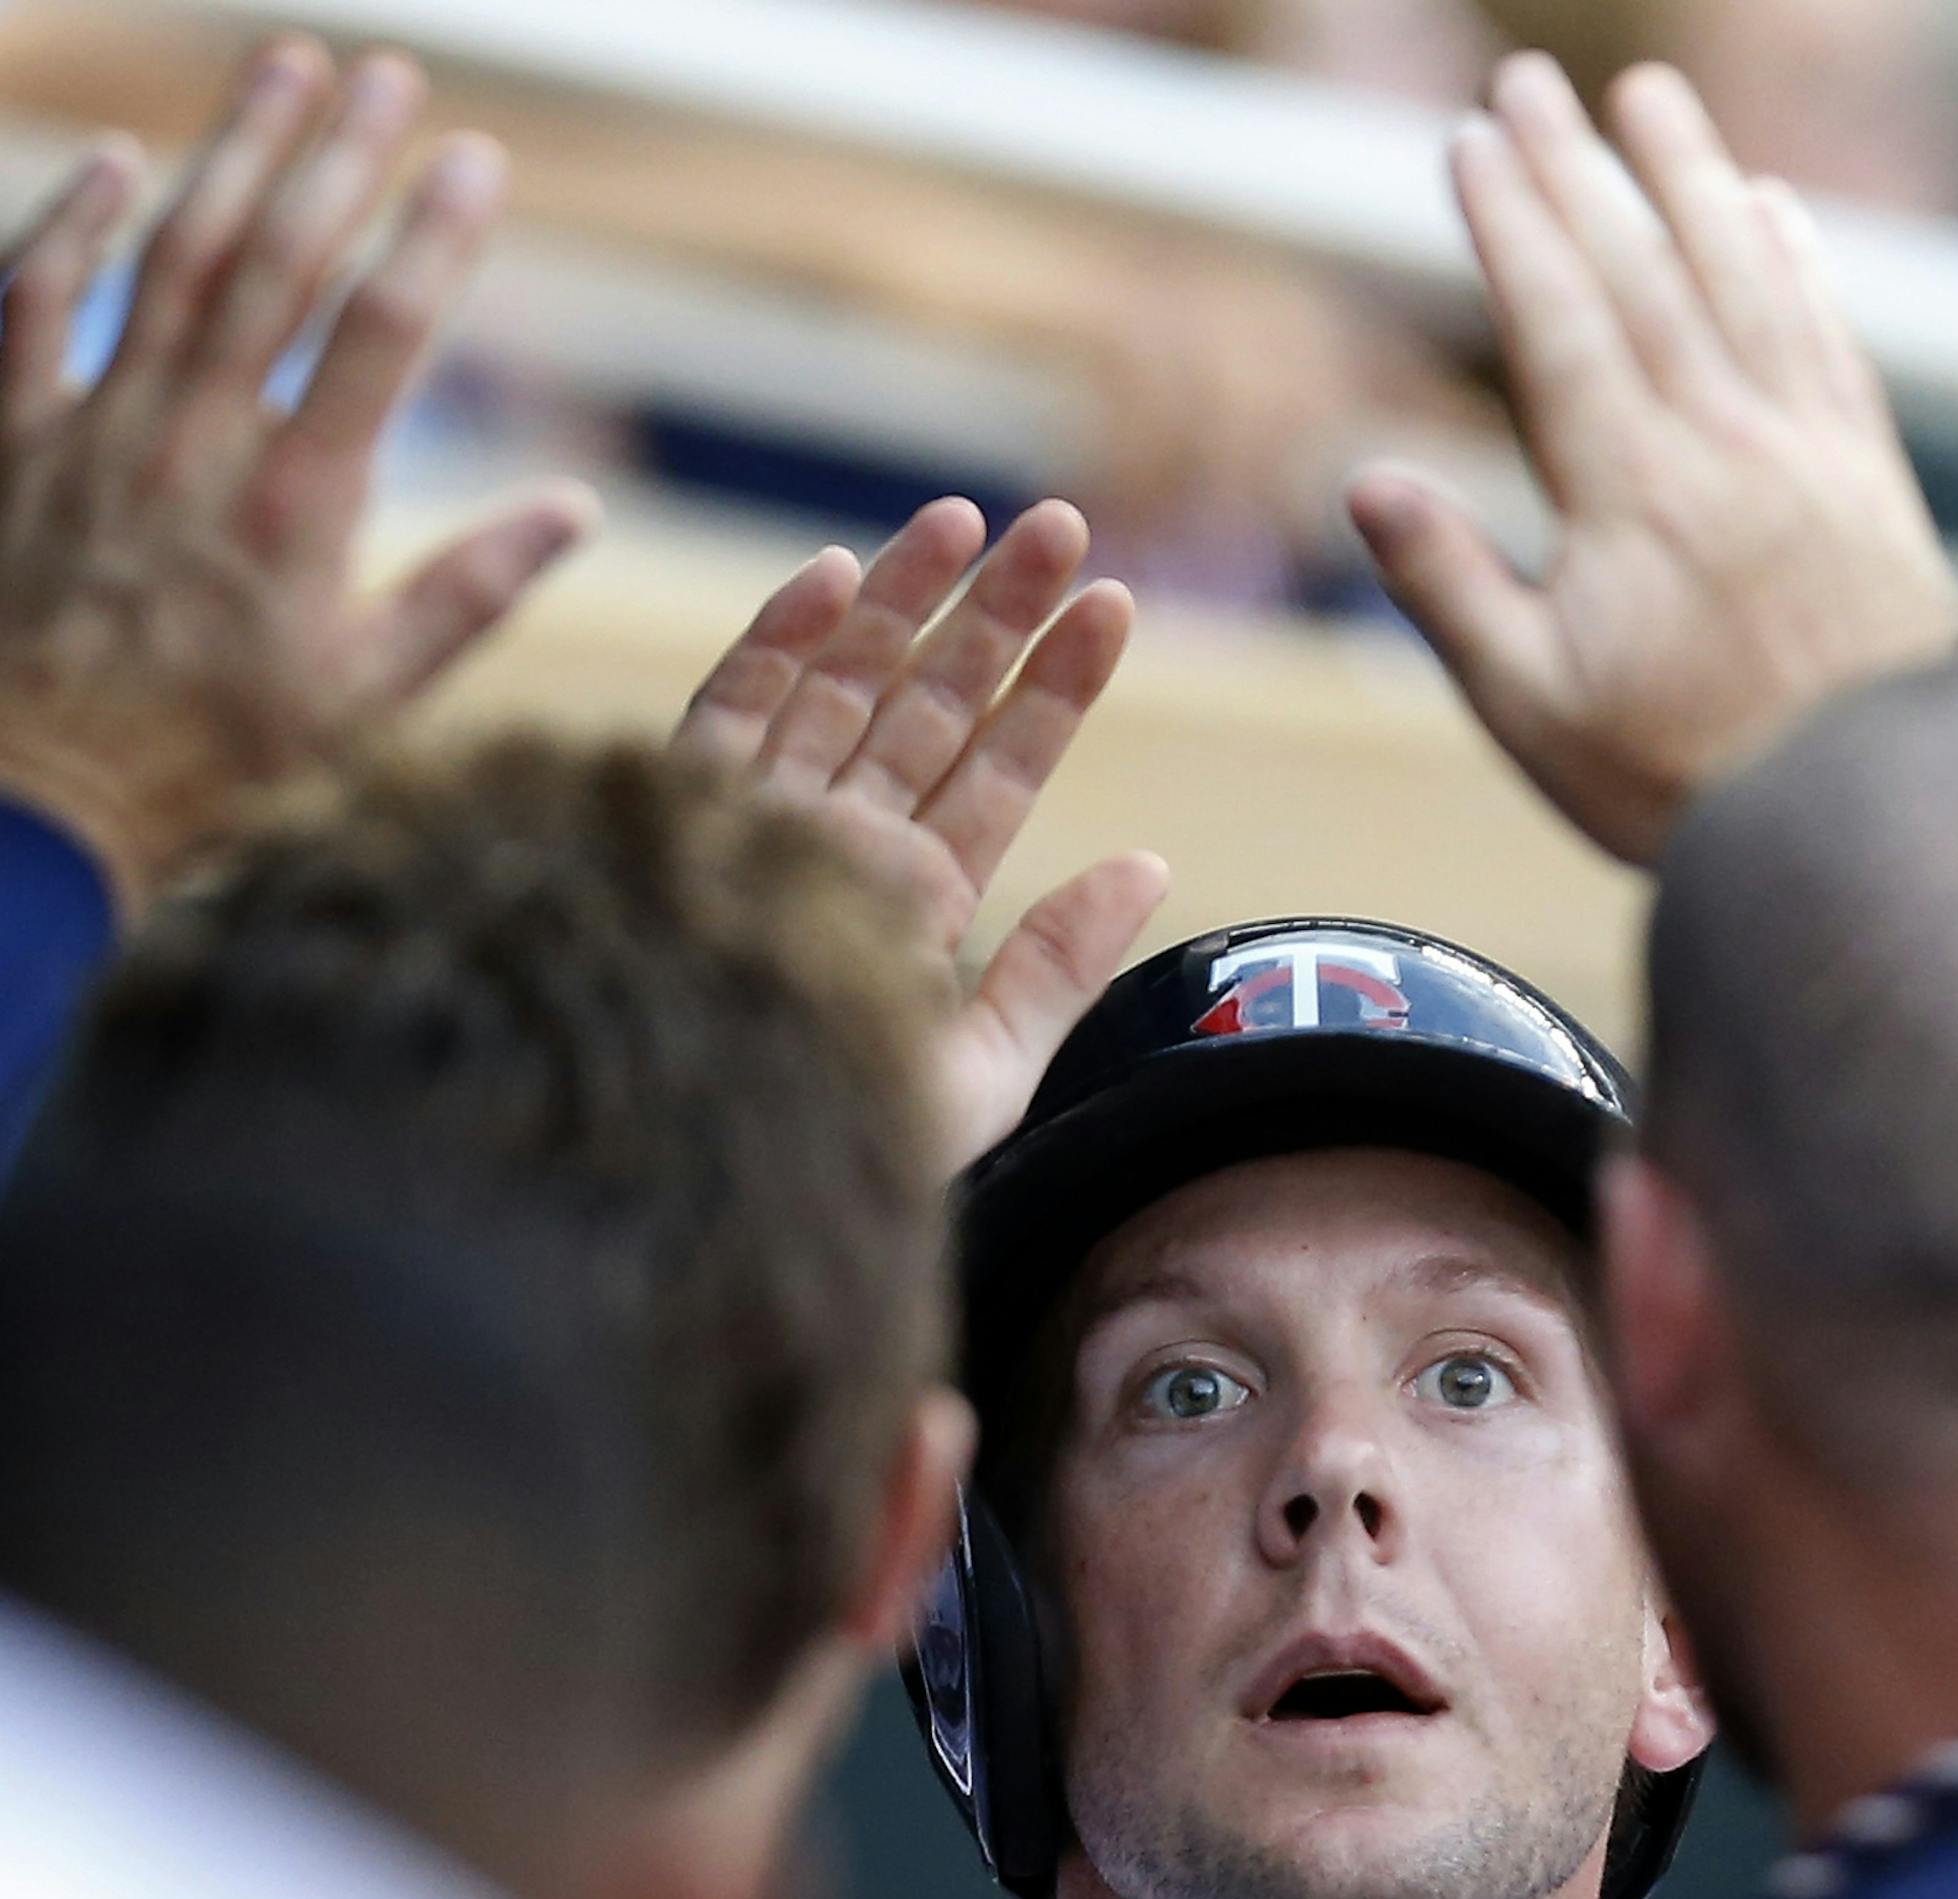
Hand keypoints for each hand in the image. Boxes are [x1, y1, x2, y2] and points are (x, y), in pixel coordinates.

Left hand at [0, 39, 592, 912]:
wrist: (43, 797)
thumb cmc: (221, 757)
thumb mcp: (368, 700)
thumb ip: (469, 595)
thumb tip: (574, 509)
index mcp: (297, 508)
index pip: (378, 337)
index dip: (430, 237)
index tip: (475, 157)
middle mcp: (195, 445)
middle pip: (273, 264)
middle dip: (337, 158)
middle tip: (390, 73)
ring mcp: (95, 430)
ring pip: (165, 258)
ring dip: (228, 154)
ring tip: (284, 66)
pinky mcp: (11, 438)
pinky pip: (28, 302)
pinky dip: (70, 224)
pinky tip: (118, 159)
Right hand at [677, 496, 1166, 1172]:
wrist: (704, 1188)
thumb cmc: (839, 1155)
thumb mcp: (980, 1077)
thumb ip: (1058, 970)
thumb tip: (1150, 863)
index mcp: (911, 905)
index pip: (997, 775)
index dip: (1055, 689)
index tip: (1115, 604)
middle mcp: (838, 852)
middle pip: (926, 712)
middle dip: (993, 618)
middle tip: (1061, 524)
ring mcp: (758, 829)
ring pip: (836, 690)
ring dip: (899, 602)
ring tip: (967, 518)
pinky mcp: (676, 823)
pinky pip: (724, 718)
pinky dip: (773, 647)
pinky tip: (831, 574)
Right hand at [1348, 53, 1957, 866]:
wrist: (1851, 819)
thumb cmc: (1671, 778)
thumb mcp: (1529, 708)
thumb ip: (1450, 587)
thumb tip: (1365, 484)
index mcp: (1630, 496)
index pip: (1561, 324)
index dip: (1513, 226)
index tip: (1471, 146)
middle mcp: (1725, 445)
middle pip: (1646, 273)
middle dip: (1580, 171)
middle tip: (1530, 85)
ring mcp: (1805, 451)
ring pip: (1746, 279)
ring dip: (1692, 178)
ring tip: (1650, 98)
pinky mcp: (1865, 478)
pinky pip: (1828, 338)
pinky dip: (1797, 261)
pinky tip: (1772, 210)